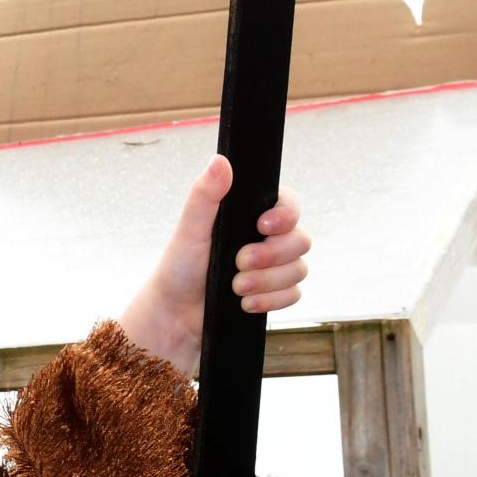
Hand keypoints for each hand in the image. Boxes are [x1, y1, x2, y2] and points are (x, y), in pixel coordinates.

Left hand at [117, 155, 308, 375]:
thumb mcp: (190, 230)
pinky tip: (245, 304)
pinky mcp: (274, 294)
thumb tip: (220, 160)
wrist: (175, 316)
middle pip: (300, 240)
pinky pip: (294, 295)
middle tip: (239, 263)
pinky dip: (270, 301)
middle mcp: (266, 239)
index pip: (289, 204)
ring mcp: (273, 268)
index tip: (263, 226)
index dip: (286, 214)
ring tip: (235, 287)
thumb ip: (205, 196)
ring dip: (266, 282)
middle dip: (271, 256)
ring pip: (299, 270)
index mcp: (249, 216)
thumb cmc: (178, 268)